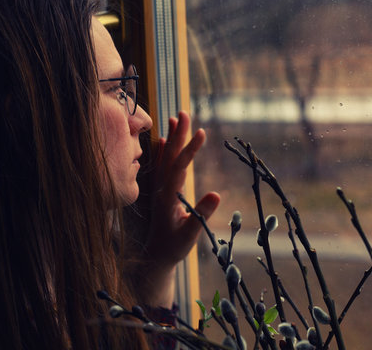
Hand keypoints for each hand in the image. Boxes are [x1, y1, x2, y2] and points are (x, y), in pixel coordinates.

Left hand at [141, 111, 219, 305]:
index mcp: (168, 196)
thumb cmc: (174, 248)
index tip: (200, 132)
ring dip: (171, 138)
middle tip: (183, 112)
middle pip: (170, 156)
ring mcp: (160, 189)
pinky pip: (161, 167)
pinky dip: (163, 152)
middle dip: (178, 134)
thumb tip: (216, 194)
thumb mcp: (190, 234)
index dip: (189, 149)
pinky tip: (164, 141)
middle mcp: (162, 189)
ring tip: (175, 119)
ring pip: (165, 158)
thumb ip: (201, 215)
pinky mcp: (161, 191)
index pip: (179, 167)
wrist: (155, 257)